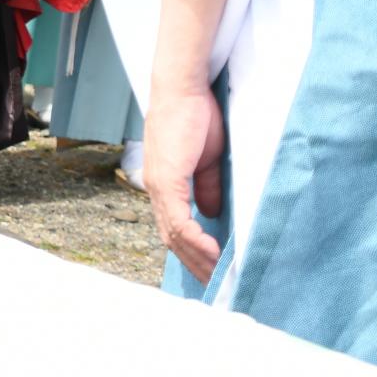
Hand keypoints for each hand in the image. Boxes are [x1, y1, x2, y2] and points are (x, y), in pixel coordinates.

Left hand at [145, 83, 227, 284]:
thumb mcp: (206, 160)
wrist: (182, 89)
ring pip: (174, 235)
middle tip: (218, 287)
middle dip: (196, 265)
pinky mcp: (167, 178)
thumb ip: (206, 187)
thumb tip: (211, 214)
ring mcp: (158, 185)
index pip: (174, 229)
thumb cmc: (194, 118)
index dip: (192, 253)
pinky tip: (213, 254)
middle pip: (172, 240)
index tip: (213, 271)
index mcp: (164, 185)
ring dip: (198, 259)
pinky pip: (179, 219)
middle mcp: (156, 189)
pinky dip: (196, 240)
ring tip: (220, 278)